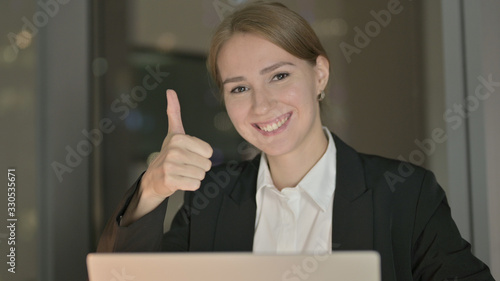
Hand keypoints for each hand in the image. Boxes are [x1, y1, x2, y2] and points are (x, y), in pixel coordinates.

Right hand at [125, 90, 212, 222]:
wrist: (154, 178)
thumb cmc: (168, 154)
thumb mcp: (173, 133)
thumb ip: (174, 112)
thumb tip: (170, 91)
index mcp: (179, 138)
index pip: (209, 152)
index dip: (201, 156)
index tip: (188, 155)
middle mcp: (174, 150)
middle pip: (207, 164)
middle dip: (198, 167)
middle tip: (185, 166)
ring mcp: (171, 166)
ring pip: (201, 175)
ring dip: (194, 176)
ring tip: (182, 173)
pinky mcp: (170, 180)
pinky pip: (195, 185)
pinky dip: (190, 185)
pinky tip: (180, 181)